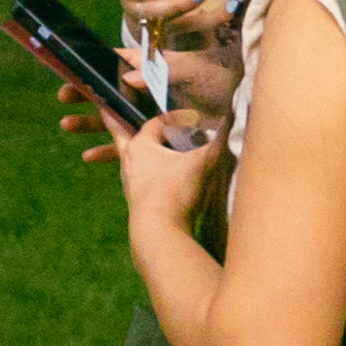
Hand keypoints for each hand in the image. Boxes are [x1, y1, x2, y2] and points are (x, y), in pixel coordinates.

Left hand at [106, 110, 222, 246]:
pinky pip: (144, 182)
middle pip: (124, 136)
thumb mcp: (202, 163)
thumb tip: (236, 121)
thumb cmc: (175, 193)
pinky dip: (152, 176)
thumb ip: (219, 142)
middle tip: (109, 112)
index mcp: (139, 146)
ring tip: (148, 151)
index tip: (194, 119)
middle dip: (121, 124)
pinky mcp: (138, 203)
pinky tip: (163, 181)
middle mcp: (129, 162)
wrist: (158, 233)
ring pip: (135, 161)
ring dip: (143, 155)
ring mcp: (131, 184)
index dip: (175, 118)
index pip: (154, 123)